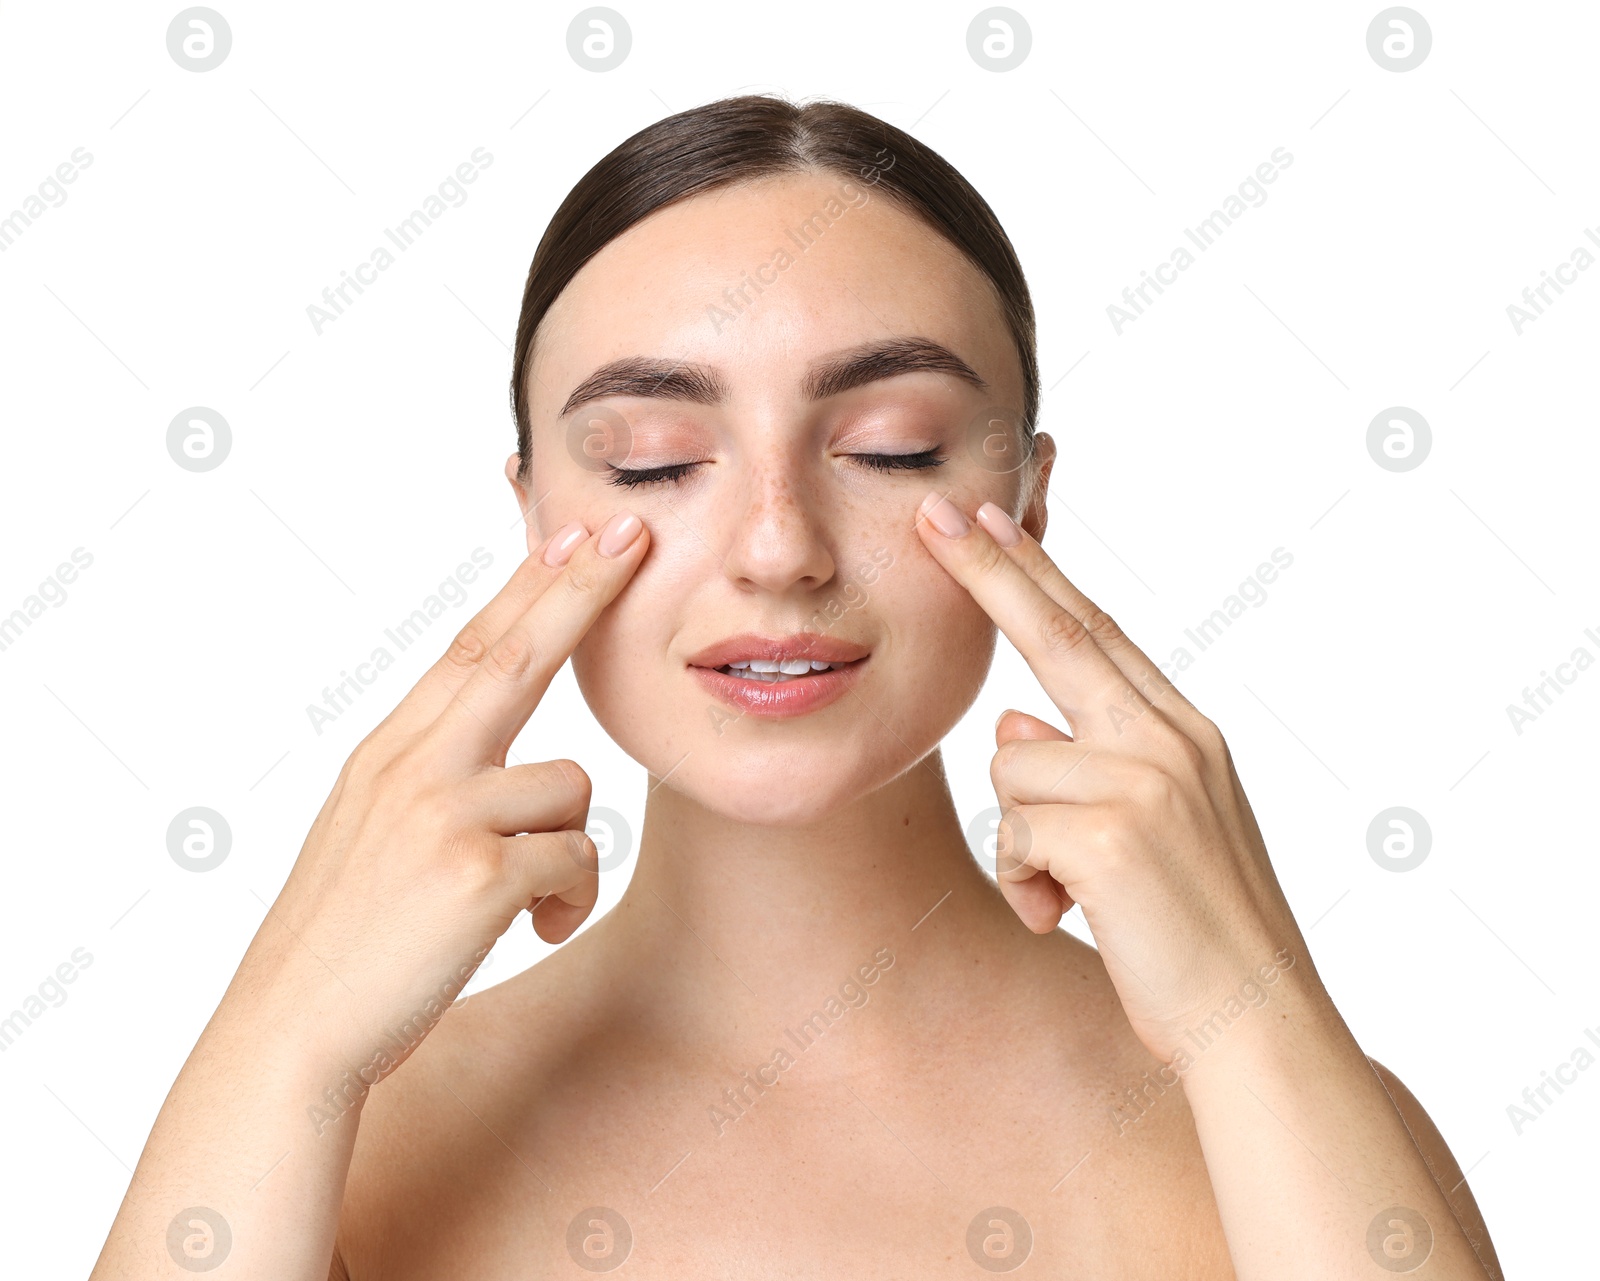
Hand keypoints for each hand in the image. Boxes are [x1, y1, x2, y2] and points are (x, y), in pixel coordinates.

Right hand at [250, 509, 648, 1077]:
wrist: (293, 1029)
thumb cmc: (345, 937)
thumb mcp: (371, 829)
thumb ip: (434, 776)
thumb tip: (516, 760)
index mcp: (388, 752)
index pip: (470, 649)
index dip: (526, 587)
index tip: (568, 535)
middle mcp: (413, 766)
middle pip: (516, 656)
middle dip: (580, 589)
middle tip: (631, 536)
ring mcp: (444, 813)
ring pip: (574, 787)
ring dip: (567, 849)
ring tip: (525, 901)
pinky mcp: (477, 872)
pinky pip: (578, 857)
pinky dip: (566, 898)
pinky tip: (526, 929)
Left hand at [915, 491, 1315, 1063]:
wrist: (1256, 1025)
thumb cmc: (1194, 934)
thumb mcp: (1150, 833)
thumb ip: (1088, 768)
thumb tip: (1010, 729)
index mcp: (1184, 732)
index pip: (1097, 632)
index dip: (1038, 574)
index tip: (993, 519)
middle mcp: (1171, 738)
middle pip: (1060, 635)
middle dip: (993, 570)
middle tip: (938, 512)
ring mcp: (1147, 779)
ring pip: (1012, 770)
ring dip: (1024, 844)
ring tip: (1079, 898)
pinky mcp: (1114, 832)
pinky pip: (1014, 833)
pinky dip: (1027, 885)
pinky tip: (1075, 920)